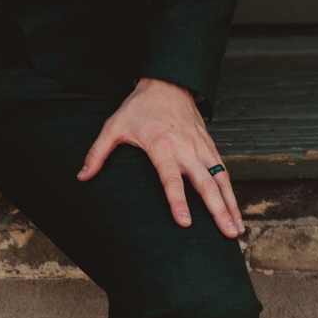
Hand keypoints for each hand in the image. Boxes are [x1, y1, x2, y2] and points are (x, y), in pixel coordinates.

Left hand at [78, 77, 241, 237]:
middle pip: (205, 184)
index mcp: (162, 146)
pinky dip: (230, 192)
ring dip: (231, 205)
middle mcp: (186, 149)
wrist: (168, 82)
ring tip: (237, 230)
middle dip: (218, 210)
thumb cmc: (138, 107)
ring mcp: (201, 148)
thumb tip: (81, 177)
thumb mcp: (113, 126)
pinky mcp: (209, 146)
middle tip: (229, 235)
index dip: (178, 201)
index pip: (172, 179)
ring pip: (220, 180)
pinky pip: (223, 172)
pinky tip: (234, 210)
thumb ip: (98, 153)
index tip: (185, 223)